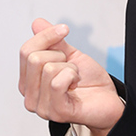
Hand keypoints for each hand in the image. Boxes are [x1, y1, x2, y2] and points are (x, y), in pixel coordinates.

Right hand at [19, 18, 124, 135]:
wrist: (109, 101)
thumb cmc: (90, 82)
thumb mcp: (71, 55)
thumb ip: (53, 41)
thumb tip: (38, 23)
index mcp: (29, 81)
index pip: (26, 51)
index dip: (46, 36)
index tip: (64, 29)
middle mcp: (30, 96)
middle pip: (34, 58)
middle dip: (60, 56)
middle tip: (71, 68)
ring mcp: (41, 107)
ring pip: (48, 69)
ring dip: (69, 68)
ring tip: (75, 78)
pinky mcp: (56, 112)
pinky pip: (57, 83)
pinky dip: (71, 76)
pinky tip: (76, 84)